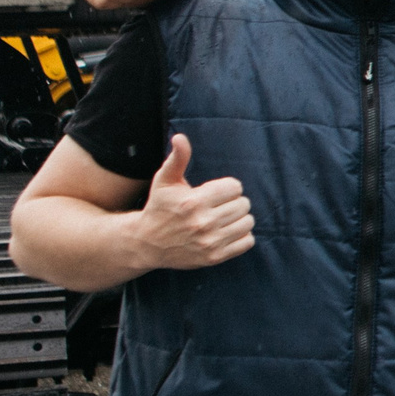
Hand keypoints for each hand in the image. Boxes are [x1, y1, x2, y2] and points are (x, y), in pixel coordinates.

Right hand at [130, 135, 254, 270]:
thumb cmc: (159, 207)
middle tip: (218, 206)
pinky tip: (226, 232)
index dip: (227, 187)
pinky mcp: (214, 257)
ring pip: (248, 222)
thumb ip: (177, 159)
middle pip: (244, 204)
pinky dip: (241, 236)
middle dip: (232, 202)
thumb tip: (180, 138)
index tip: (214, 193)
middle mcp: (202, 222)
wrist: (146, 243)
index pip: (235, 187)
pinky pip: (247, 241)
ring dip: (239, 219)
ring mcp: (209, 242)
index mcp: (193, 201)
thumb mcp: (165, 181)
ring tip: (222, 218)